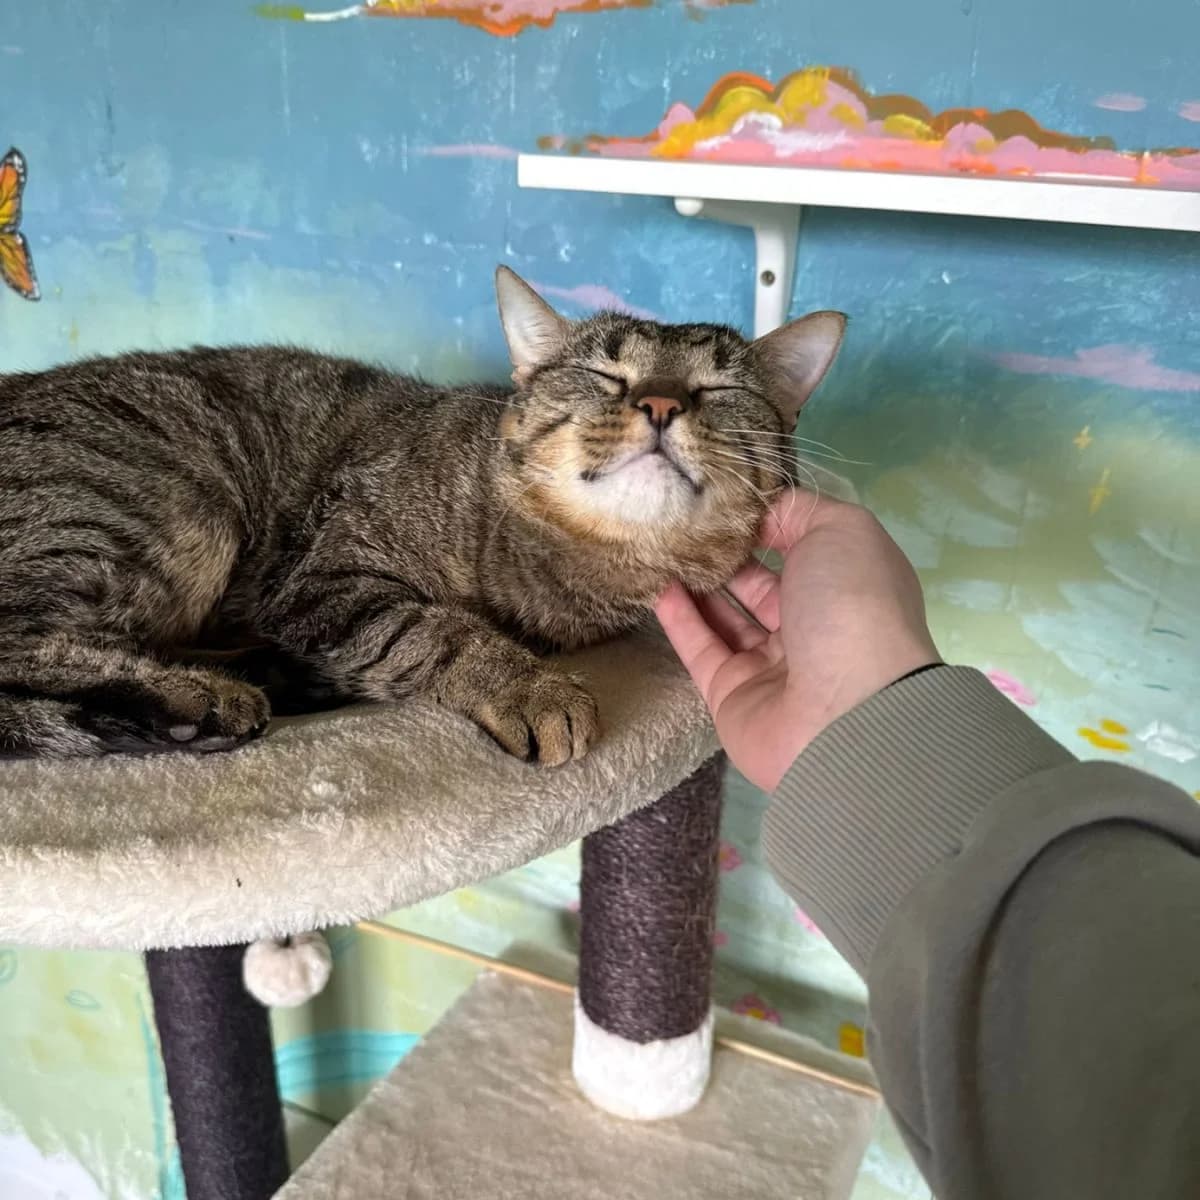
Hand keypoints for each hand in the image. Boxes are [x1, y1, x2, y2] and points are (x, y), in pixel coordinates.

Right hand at [655, 491, 939, 790]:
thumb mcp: (842, 531)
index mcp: (846, 586)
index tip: (725, 498)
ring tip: (663, 545)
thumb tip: (759, 516)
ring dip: (697, 582)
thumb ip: (798, 510)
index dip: (767, 522)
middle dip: (727, 554)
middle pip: (761, 583)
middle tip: (683, 521)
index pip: (802, 546)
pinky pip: (700, 647)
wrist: (844, 713)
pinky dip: (678, 617)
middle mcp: (812, 624)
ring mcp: (771, 663)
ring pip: (727, 615)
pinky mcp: (730, 693)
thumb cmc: (852, 607)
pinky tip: (657, 584)